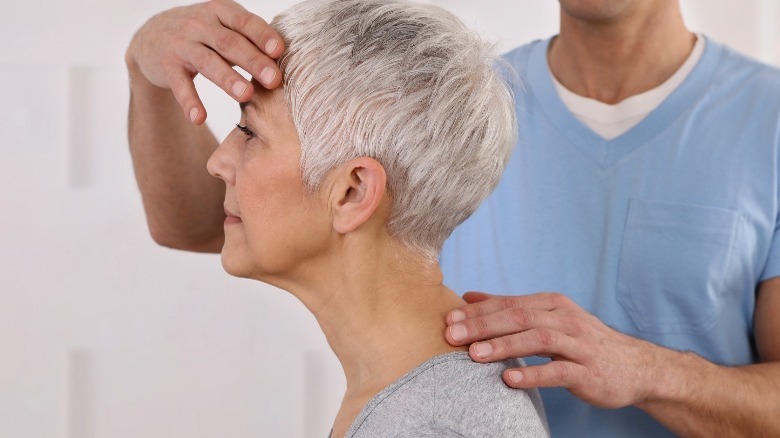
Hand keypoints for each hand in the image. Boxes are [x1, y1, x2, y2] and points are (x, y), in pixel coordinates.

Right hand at [125, 0, 284, 123]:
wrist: (151, 37)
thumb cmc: (202, 34)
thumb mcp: (223, 27)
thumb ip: (250, 40)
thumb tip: (286, 60)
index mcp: (221, 12)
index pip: (244, 21)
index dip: (262, 35)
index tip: (280, 51)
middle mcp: (200, 24)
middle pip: (229, 43)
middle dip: (253, 60)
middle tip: (274, 79)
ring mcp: (182, 44)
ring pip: (207, 62)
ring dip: (227, 78)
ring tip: (246, 95)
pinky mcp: (166, 65)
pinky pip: (179, 85)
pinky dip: (189, 101)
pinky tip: (199, 118)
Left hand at [445, 291, 668, 408]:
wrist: (636, 367)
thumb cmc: (583, 342)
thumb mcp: (548, 318)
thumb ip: (509, 307)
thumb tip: (469, 297)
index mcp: (552, 304)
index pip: (509, 303)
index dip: (478, 310)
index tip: (449, 318)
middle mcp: (565, 319)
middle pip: (519, 317)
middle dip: (483, 325)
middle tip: (453, 335)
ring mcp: (579, 345)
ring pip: (537, 340)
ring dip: (504, 346)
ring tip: (474, 354)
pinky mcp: (588, 372)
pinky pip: (558, 371)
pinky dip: (533, 374)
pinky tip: (508, 379)